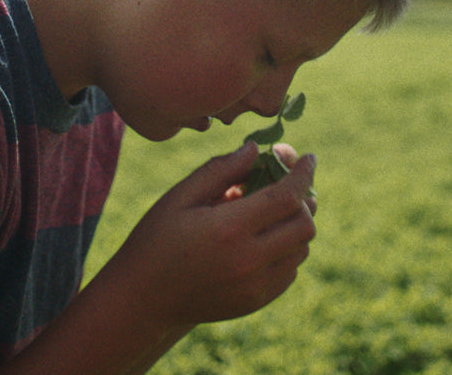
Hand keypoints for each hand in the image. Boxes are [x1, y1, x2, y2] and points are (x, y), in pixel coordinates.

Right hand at [107, 142, 317, 326]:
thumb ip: (220, 170)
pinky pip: (290, 271)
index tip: (308, 158)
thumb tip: (254, 149)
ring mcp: (255, 286)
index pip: (287, 196)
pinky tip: (265, 239)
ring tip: (273, 212)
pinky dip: (288, 250)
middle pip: (304, 224)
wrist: (143, 299)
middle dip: (303, 199)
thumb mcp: (180, 197)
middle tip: (288, 185)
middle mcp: (249, 260)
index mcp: (229, 228)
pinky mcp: (256, 301)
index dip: (303, 173)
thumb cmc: (157, 240)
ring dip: (296, 225)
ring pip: (302, 249)